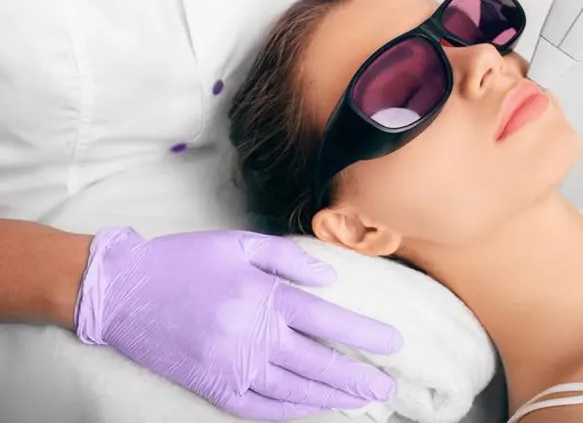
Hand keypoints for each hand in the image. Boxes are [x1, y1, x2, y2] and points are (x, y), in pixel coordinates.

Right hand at [75, 228, 402, 420]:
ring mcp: (231, 367)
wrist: (122, 291)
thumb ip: (289, 259)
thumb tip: (331, 280)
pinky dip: (290, 411)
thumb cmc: (183, 261)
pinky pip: (260, 407)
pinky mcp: (212, 386)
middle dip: (357, 377)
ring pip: (294, 391)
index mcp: (262, 298)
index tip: (393, 343)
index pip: (328, 321)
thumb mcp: (238, 244)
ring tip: (360, 400)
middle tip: (387, 387)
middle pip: (318, 364)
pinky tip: (312, 408)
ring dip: (332, 397)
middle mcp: (251, 336)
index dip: (364, 334)